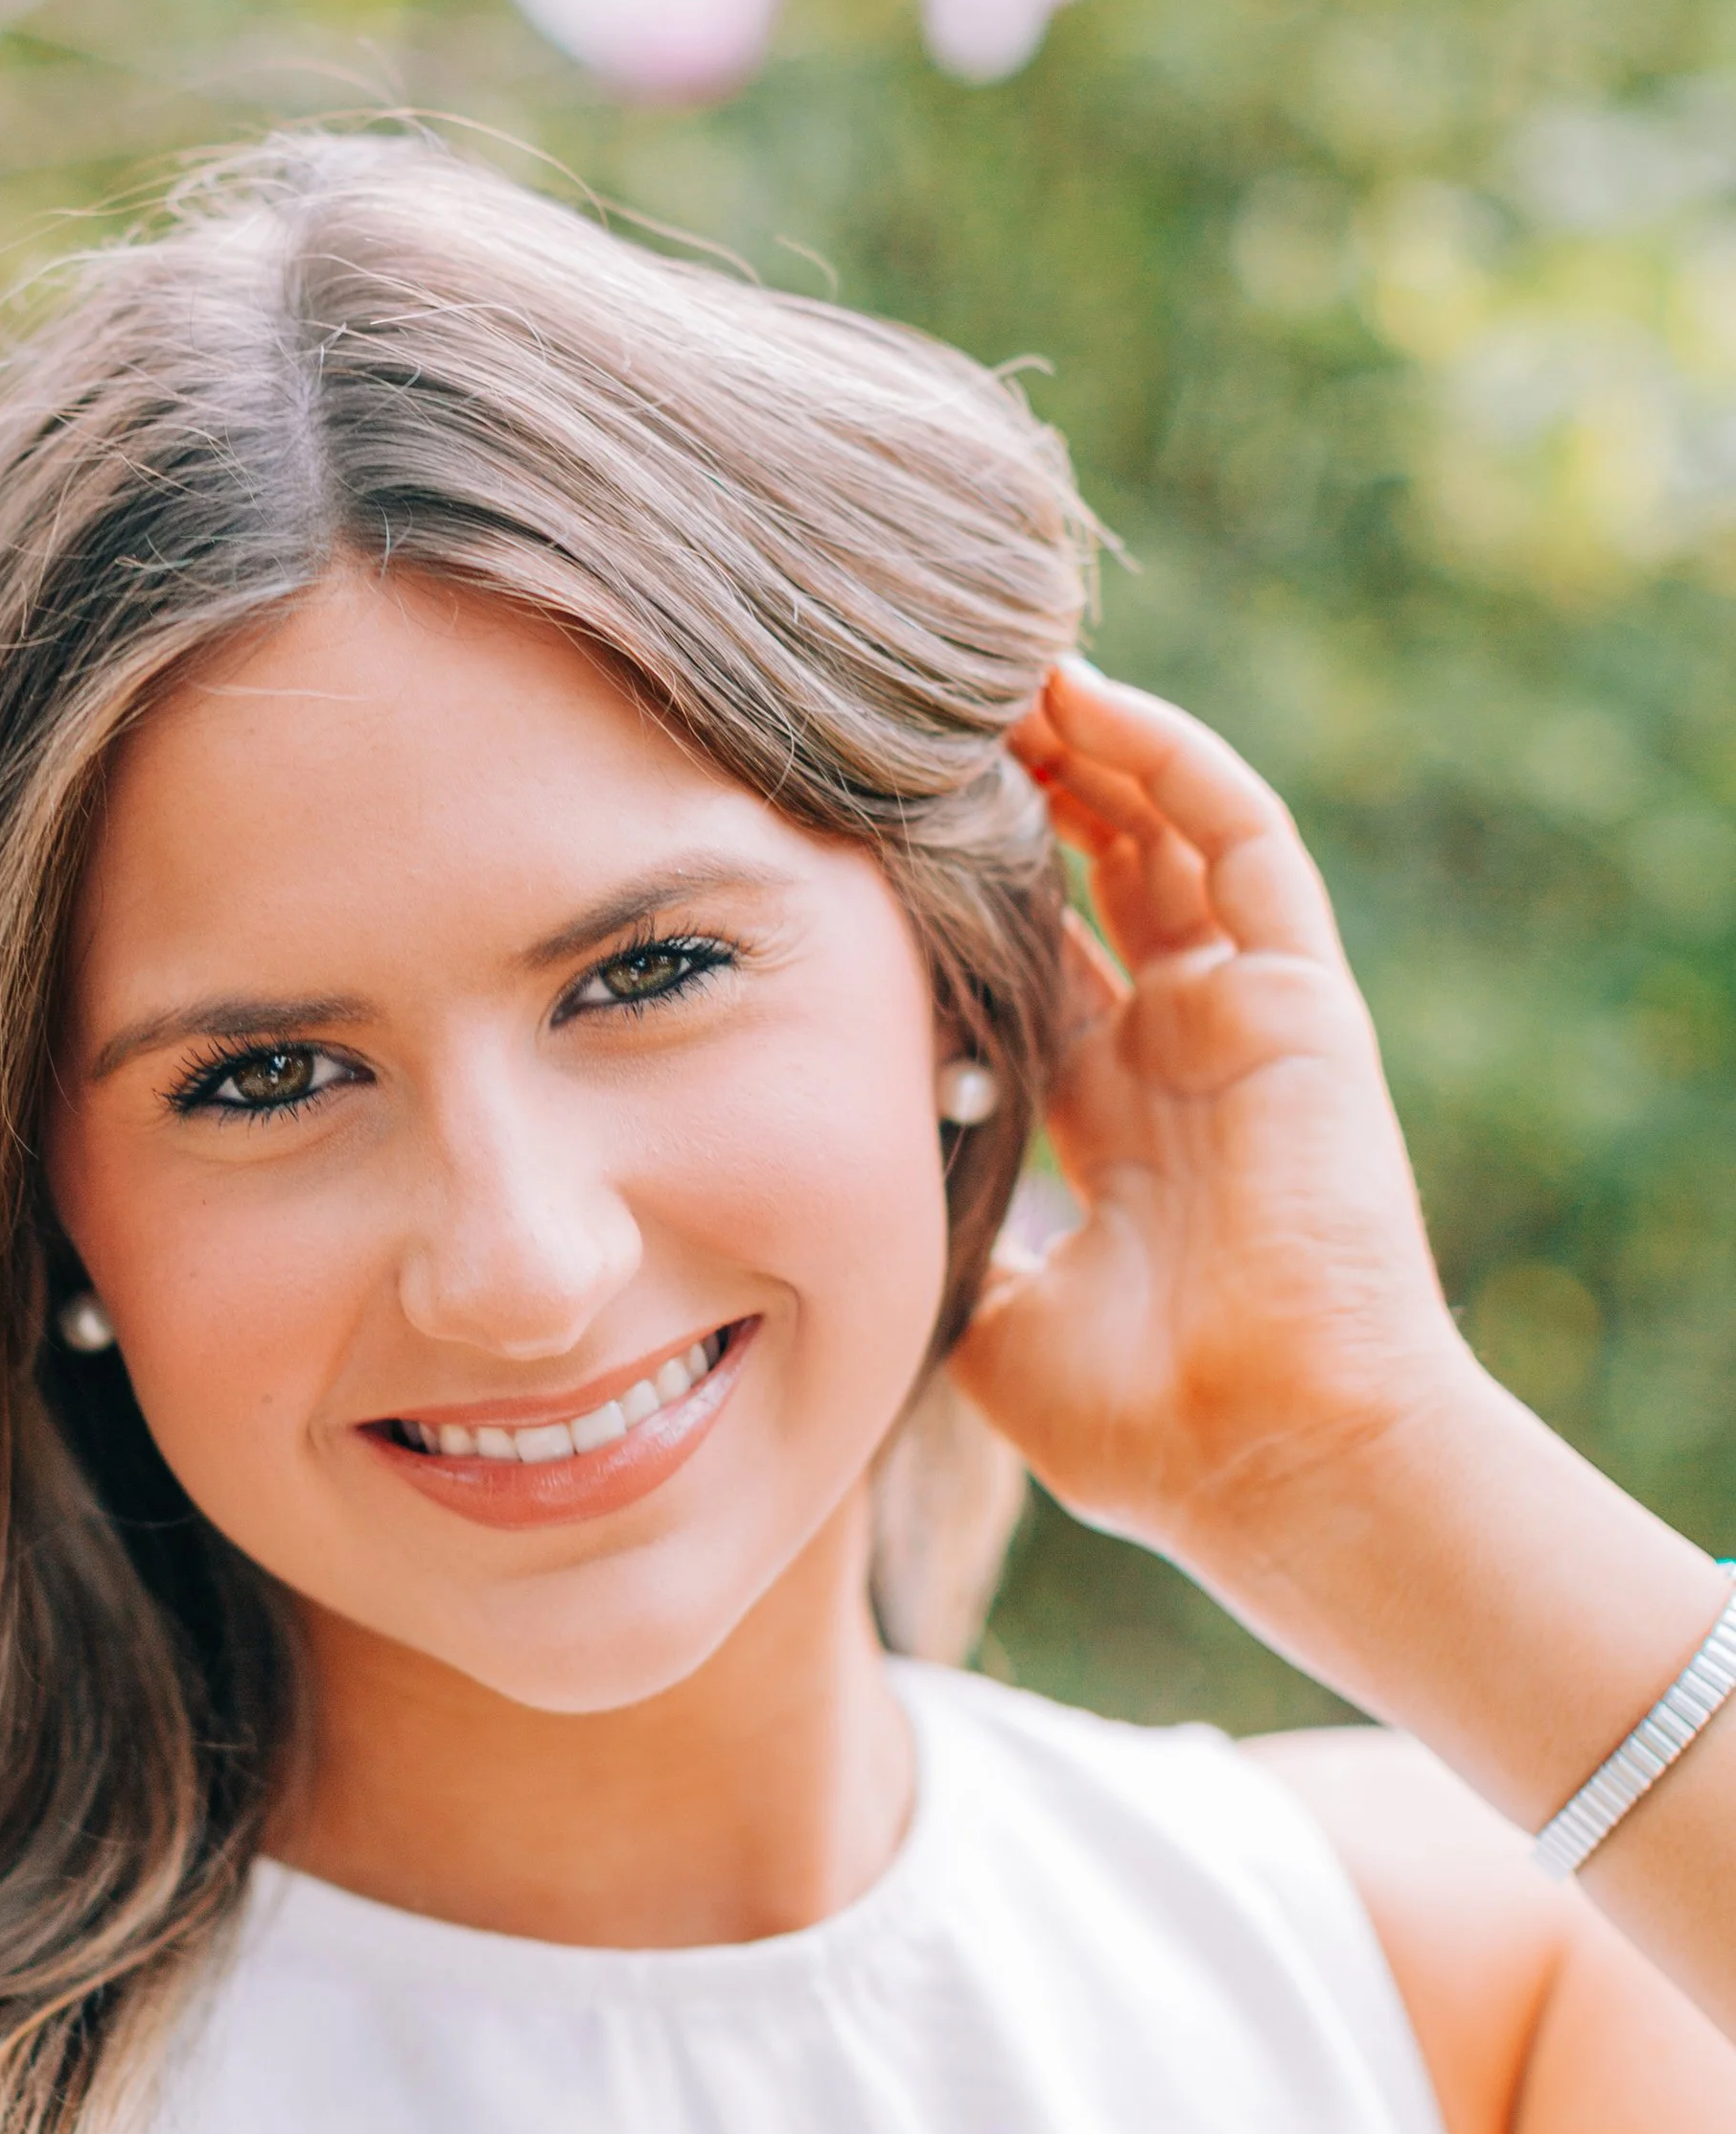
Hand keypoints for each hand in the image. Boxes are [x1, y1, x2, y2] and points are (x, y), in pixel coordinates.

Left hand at [950, 663, 1476, 1581]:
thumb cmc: (1144, 1431)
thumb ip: (937, 1251)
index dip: (962, 903)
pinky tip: (1090, 699)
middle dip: (1018, 802)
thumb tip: (832, 1230)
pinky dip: (1170, 762)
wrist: (1269, 1460)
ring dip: (1089, 753)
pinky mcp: (1300, 999)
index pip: (1033, 973)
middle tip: (918, 724)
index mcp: (1115, 1130)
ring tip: (994, 673)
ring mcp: (1245, 1023)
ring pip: (1165, 840)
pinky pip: (1240, 842)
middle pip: (1096, 888)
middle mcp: (1181, 1060)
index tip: (866, 839)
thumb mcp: (992, 1327)